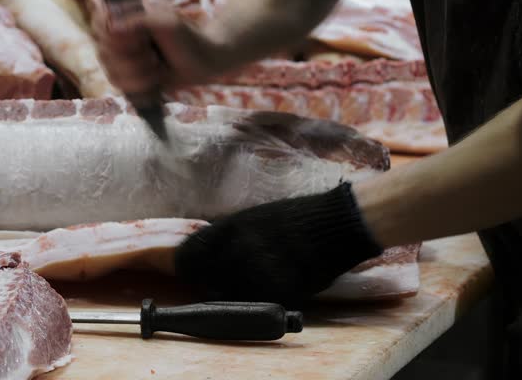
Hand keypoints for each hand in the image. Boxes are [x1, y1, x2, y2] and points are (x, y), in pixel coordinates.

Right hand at [91, 0, 233, 95]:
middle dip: (132, 59)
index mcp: (123, 18)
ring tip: (158, 68)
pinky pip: (122, 88)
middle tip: (154, 55)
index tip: (139, 38)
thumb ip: (136, 21)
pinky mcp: (130, 79)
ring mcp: (122, 61)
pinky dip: (141, 87)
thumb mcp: (164, 22)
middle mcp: (118, 40)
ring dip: (139, 74)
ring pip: (113, 73)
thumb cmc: (187, 36)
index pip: (99, 25)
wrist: (206, 61)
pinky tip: (155, 81)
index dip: (115, 37)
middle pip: (105, 53)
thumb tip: (112, 27)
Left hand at [173, 183, 383, 307]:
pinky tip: (271, 289)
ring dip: (234, 295)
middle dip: (209, 284)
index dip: (187, 267)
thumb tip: (201, 254)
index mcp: (228, 229)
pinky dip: (260, 301)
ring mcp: (257, 271)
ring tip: (251, 285)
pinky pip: (257, 303)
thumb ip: (225, 237)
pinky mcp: (278, 291)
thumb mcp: (252, 218)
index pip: (188, 256)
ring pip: (228, 295)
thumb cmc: (294, 219)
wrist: (335, 224)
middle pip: (205, 280)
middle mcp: (238, 250)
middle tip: (221, 283)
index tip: (190, 272)